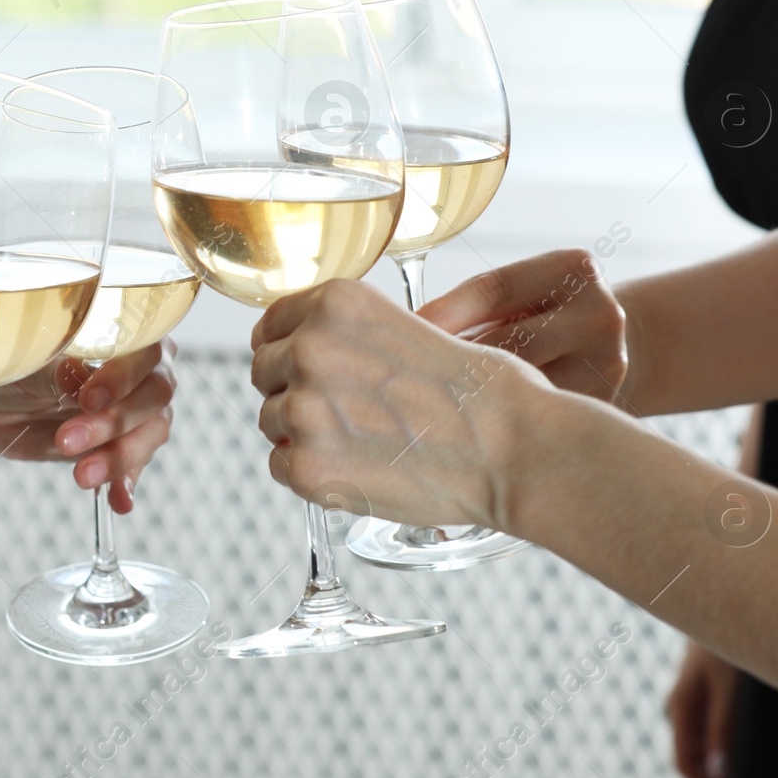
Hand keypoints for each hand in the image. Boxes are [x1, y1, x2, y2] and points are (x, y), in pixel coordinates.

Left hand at [0, 341, 176, 512]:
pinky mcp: (125, 448)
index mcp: (129, 336)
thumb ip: (59, 370)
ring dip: (116, 458)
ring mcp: (140, 413)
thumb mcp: (32, 363)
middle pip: (154, 397)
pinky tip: (118, 502)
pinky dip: (125, 485)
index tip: (88, 399)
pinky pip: (136, 469)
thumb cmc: (18, 368)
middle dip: (113, 422)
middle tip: (68, 440)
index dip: (122, 378)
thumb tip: (78, 377)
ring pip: (149, 435)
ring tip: (81, 475)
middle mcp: (145, 372)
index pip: (146, 353)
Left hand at [250, 279, 552, 529]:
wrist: (513, 449)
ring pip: (271, 420)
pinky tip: (356, 470)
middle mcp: (310, 347)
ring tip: (362, 444)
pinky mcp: (307, 465)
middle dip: (293, 392)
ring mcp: (304, 408)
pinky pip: (279, 466)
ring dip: (302, 435)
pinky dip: (309, 474)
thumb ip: (352, 334)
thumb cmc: (483, 392)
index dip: (286, 349)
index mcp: (336, 303)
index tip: (301, 369)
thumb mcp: (412, 324)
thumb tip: (308, 352)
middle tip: (342, 415)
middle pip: (264, 371)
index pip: (272, 324)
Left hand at [415, 248, 628, 404]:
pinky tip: (471, 428)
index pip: (493, 290)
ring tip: (431, 406)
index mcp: (571, 268)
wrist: (619, 342)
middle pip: (507, 343)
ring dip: (473, 396)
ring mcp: (606, 362)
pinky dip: (499, 421)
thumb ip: (477, 308)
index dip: (442, 313)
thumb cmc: (545, 314)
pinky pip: (537, 415)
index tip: (401, 333)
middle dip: (453, 361)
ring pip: (522, 387)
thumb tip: (407, 335)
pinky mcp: (603, 403)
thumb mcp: (525, 293)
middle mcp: (597, 313)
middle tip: (405, 379)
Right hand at [666, 641, 737, 777]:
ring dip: (723, 765)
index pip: (686, 765)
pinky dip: (727, 746)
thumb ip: (724, 729)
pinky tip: (747, 747)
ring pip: (704, 743)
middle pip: (694, 757)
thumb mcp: (729, 685)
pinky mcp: (708, 687)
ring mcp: (693, 696)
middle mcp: (682, 705)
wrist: (727, 597)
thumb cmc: (729, 637)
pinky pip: (712, 727)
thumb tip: (720, 776)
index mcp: (681, 706)